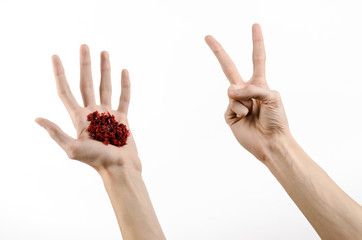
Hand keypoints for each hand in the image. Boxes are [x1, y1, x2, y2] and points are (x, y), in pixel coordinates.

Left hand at [35, 44, 140, 172]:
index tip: (55, 56)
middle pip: (86, 83)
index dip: (59, 73)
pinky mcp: (123, 118)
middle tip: (84, 46)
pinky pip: (124, 98)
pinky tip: (124, 72)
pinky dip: (125, 85)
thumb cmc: (98, 161)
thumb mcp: (73, 149)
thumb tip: (37, 119)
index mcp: (79, 118)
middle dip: (84, 64)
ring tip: (104, 53)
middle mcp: (92, 113)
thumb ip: (57, 133)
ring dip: (104, 69)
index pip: (66, 91)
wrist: (120, 169)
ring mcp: (108, 114)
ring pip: (105, 86)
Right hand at [205, 24, 289, 161]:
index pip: (257, 58)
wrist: (271, 142)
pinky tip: (245, 119)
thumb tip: (230, 91)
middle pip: (229, 67)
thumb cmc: (277, 120)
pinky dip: (239, 112)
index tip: (255, 25)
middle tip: (207, 37)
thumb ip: (252, 88)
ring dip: (245, 102)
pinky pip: (230, 106)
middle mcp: (246, 90)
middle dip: (218, 52)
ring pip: (232, 91)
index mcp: (259, 83)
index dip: (256, 42)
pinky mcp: (229, 115)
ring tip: (253, 113)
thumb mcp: (271, 96)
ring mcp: (236, 102)